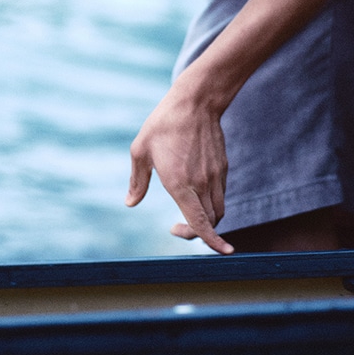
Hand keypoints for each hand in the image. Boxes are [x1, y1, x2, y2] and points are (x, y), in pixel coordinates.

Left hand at [126, 81, 234, 254]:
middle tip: (177, 228)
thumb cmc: (164, 124)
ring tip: (188, 216)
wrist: (195, 101)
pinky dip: (212, 203)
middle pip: (211, 221)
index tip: (223, 253)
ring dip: (208, 220)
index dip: (211, 242)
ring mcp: (215, 175)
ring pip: (219, 210)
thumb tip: (130, 203)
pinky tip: (195, 194)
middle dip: (200, 234)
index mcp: (180, 183)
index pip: (200, 222)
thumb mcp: (140, 151)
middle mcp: (201, 183)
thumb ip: (137, 181)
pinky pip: (220, 194)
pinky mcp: (222, 167)